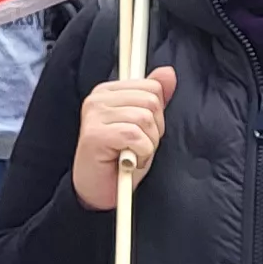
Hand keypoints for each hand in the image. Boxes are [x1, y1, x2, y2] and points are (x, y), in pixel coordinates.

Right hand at [71, 67, 174, 211]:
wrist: (100, 191)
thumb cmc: (121, 159)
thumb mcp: (145, 126)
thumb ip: (155, 98)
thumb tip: (168, 72)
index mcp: (109, 91)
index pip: (152, 87)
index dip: (156, 115)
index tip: (141, 132)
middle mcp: (98, 98)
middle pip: (151, 101)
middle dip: (154, 130)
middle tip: (137, 146)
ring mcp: (94, 114)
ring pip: (145, 118)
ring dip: (147, 144)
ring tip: (132, 154)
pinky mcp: (94, 134)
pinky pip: (135, 136)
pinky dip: (141, 153)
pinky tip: (128, 161)